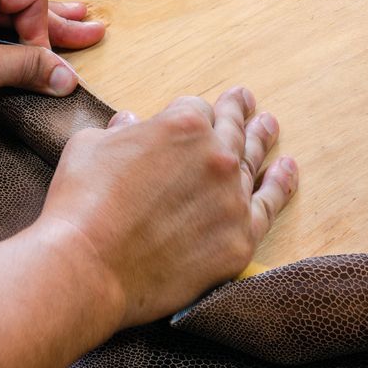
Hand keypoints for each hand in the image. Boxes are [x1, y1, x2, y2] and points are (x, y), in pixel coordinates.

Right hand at [37, 86, 298, 328]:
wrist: (87, 266)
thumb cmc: (80, 202)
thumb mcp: (90, 146)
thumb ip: (119, 131)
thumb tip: (130, 123)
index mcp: (183, 123)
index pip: (197, 107)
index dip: (191, 112)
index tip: (192, 115)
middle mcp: (217, 155)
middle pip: (233, 128)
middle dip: (238, 112)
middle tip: (246, 101)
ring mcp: (232, 198)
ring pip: (253, 161)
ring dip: (262, 140)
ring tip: (269, 124)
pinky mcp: (239, 240)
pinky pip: (268, 206)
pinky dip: (280, 185)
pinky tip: (286, 170)